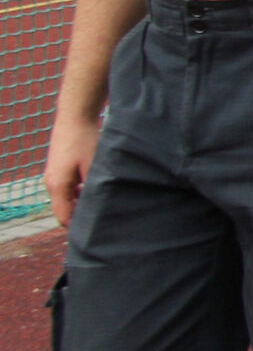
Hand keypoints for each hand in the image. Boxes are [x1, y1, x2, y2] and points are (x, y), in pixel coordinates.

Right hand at [43, 112, 98, 227]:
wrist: (74, 117)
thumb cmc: (85, 139)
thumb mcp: (94, 165)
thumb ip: (94, 188)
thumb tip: (101, 206)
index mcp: (58, 186)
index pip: (64, 218)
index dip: (78, 228)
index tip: (97, 233)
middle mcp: (51, 183)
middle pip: (64, 210)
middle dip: (81, 216)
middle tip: (103, 221)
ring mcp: (52, 176)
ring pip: (66, 200)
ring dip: (81, 203)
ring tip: (102, 205)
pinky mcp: (58, 170)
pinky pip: (66, 190)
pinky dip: (78, 193)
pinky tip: (94, 189)